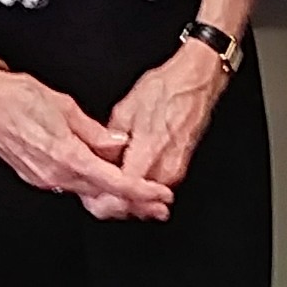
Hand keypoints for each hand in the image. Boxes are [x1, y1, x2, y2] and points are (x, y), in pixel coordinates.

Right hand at [0, 65, 176, 218]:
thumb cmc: (17, 96)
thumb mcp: (64, 106)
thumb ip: (94, 131)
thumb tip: (118, 145)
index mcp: (66, 156)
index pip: (113, 183)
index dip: (141, 192)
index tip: (160, 196)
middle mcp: (54, 174)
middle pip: (102, 195)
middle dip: (132, 200)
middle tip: (157, 203)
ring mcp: (43, 178)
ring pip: (86, 192)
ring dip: (112, 194)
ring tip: (136, 193)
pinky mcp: (34, 175)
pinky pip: (69, 184)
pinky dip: (90, 185)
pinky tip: (102, 178)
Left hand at [80, 44, 227, 218]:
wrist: (196, 82)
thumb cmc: (166, 89)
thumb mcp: (125, 109)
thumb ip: (109, 141)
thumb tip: (97, 160)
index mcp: (148, 152)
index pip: (124, 192)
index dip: (104, 200)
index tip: (90, 197)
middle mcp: (165, 167)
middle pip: (135, 204)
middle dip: (112, 203)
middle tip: (93, 194)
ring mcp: (175, 170)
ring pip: (145, 201)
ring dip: (126, 198)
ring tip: (107, 186)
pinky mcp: (180, 168)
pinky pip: (155, 189)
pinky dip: (139, 190)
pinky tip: (127, 178)